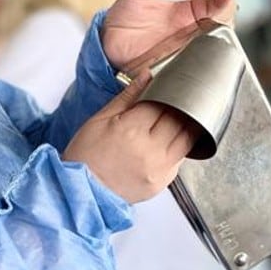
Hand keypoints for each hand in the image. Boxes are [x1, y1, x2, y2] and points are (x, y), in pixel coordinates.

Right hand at [64, 73, 195, 202]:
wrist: (82, 193)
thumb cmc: (85, 157)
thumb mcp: (100, 120)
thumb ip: (128, 97)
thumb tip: (147, 76)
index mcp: (131, 130)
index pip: (162, 100)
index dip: (166, 90)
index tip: (166, 84)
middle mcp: (149, 150)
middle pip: (178, 117)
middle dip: (178, 104)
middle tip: (174, 97)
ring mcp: (159, 168)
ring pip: (188, 137)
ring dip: (187, 123)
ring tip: (177, 116)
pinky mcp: (164, 181)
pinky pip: (181, 157)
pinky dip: (180, 144)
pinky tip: (169, 139)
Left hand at [102, 0, 234, 68]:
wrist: (107, 42)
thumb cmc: (124, 16)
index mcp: (182, 12)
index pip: (208, 7)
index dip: (220, 1)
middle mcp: (185, 31)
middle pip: (212, 31)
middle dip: (222, 30)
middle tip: (226, 26)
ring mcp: (179, 49)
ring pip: (203, 51)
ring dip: (209, 50)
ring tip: (213, 45)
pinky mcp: (170, 66)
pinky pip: (186, 67)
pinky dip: (191, 67)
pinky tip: (194, 66)